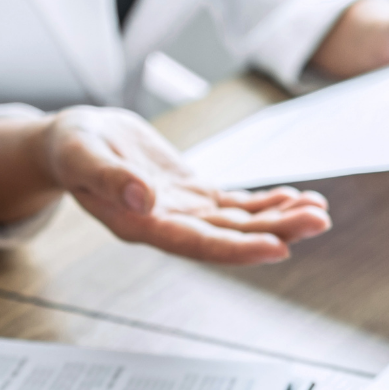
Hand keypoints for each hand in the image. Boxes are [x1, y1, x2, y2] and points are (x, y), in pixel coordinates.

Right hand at [40, 107, 330, 263]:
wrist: (71, 141)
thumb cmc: (70, 147)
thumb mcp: (81, 154)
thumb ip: (110, 178)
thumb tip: (144, 199)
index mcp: (141, 224)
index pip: (198, 243)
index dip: (239, 248)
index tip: (278, 247)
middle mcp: (168, 224)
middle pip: (230, 235)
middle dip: (277, 229)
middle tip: (318, 221)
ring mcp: (183, 212)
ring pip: (239, 221)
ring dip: (279, 217)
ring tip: (317, 210)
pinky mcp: (192, 195)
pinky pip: (235, 204)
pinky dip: (265, 202)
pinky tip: (292, 197)